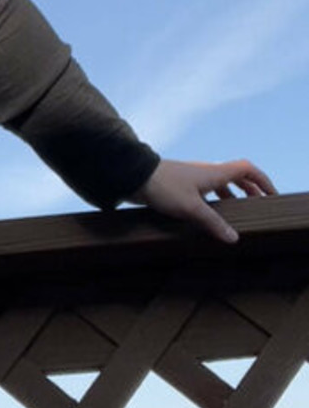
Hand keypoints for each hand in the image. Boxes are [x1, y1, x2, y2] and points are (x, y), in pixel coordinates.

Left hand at [128, 157, 277, 243]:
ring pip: (221, 184)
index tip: (273, 195)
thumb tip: (234, 238)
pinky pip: (207, 191)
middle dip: (252, 190)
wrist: (133, 176)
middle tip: (260, 207)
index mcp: (214, 172)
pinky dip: (217, 200)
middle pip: (237, 176)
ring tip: (240, 214)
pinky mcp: (182, 185)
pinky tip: (212, 215)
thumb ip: (213, 223)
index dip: (262, 180)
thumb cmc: (163, 188)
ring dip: (234, 196)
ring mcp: (194, 178)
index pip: (247, 169)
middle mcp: (206, 172)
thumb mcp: (190, 208)